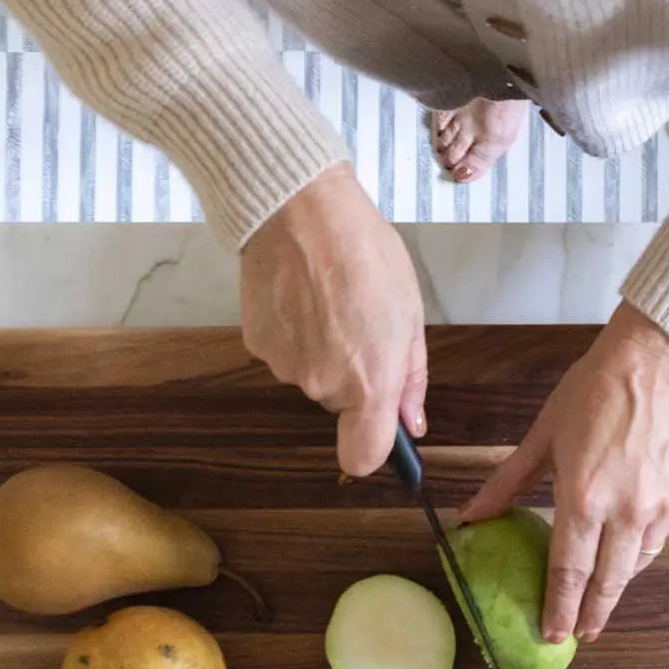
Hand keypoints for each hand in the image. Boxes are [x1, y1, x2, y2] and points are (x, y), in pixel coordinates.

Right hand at [241, 164, 427, 475]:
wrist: (300, 210)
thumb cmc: (366, 255)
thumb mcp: (409, 314)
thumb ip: (410, 378)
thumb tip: (412, 423)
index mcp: (370, 383)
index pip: (363, 457)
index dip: (376, 451)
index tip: (384, 431)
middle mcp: (322, 386)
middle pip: (340, 404)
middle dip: (355, 374)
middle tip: (362, 322)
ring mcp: (284, 367)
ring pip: (312, 375)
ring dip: (324, 350)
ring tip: (331, 299)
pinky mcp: (256, 345)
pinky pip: (286, 353)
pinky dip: (295, 333)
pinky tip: (302, 295)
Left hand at [462, 303, 668, 641]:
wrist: (660, 362)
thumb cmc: (597, 390)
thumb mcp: (544, 435)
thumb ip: (509, 483)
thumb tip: (473, 516)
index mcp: (583, 497)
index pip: (568, 570)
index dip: (558, 608)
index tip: (552, 633)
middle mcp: (625, 511)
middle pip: (608, 582)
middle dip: (592, 614)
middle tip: (579, 635)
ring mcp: (659, 507)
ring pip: (636, 565)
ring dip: (616, 586)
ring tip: (600, 599)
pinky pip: (657, 540)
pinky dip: (639, 553)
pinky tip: (625, 554)